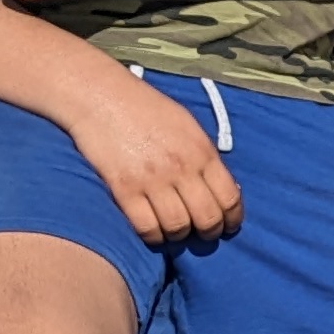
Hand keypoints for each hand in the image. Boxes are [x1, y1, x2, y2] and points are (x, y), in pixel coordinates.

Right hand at [65, 66, 241, 244]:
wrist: (101, 97)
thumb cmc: (146, 109)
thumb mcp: (187, 125)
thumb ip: (205, 156)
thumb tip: (225, 189)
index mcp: (202, 151)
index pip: (230, 197)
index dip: (232, 219)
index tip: (228, 226)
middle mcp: (182, 167)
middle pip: (208, 218)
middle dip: (209, 233)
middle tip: (203, 235)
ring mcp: (153, 180)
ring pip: (178, 227)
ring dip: (180, 236)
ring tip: (176, 232)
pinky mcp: (124, 189)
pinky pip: (146, 227)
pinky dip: (153, 237)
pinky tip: (153, 233)